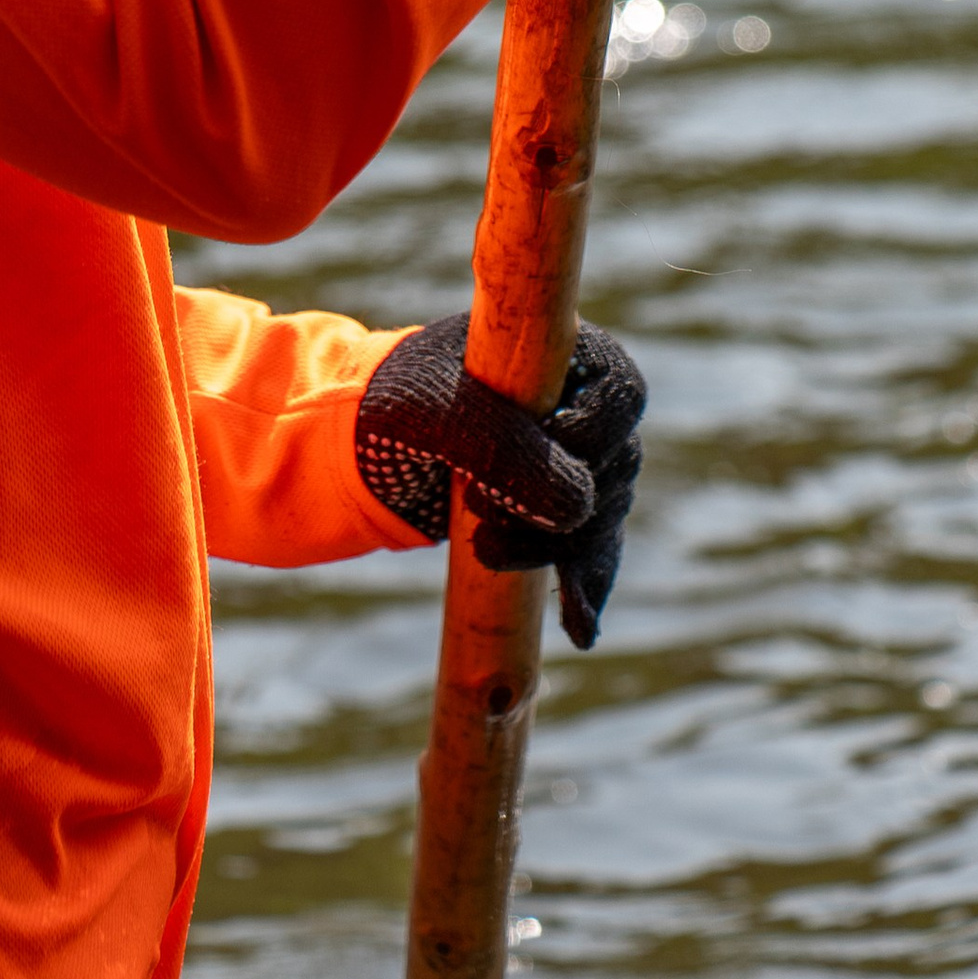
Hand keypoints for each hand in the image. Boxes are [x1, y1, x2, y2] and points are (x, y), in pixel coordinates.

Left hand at [355, 313, 645, 649]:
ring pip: (601, 514)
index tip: (547, 453)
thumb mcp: (434, 413)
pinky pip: (589, 551)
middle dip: (562, 504)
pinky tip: (579, 627)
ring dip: (560, 548)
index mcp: (560, 351)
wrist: (354, 448)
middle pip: (614, 463)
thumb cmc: (393, 403)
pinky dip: (584, 586)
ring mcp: (570, 460)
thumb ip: (501, 446)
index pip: (623, 391)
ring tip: (489, 552)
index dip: (597, 431)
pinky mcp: (552, 510)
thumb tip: (579, 505)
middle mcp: (578, 404)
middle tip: (485, 513)